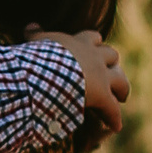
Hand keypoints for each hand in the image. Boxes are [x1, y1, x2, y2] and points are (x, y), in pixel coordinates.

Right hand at [31, 27, 127, 145]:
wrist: (48, 73)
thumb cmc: (39, 57)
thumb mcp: (37, 41)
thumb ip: (36, 34)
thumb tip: (30, 26)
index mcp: (79, 43)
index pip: (92, 38)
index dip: (94, 43)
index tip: (94, 47)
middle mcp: (95, 57)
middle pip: (112, 55)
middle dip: (111, 63)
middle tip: (110, 71)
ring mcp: (102, 77)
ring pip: (121, 81)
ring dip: (122, 88)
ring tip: (121, 96)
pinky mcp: (103, 97)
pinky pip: (113, 109)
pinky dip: (114, 118)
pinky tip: (116, 127)